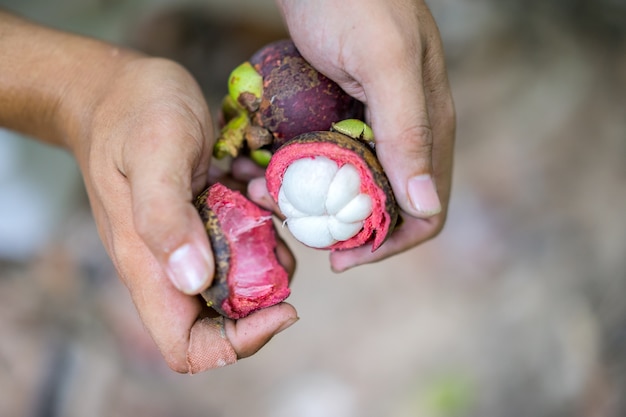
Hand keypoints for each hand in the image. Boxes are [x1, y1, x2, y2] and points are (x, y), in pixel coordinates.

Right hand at [70, 56, 298, 372]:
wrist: (119, 88)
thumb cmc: (131, 114)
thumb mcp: (153, 155)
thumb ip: (165, 217)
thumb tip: (192, 280)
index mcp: (149, 266)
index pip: (188, 346)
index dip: (237, 343)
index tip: (280, 308)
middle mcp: (169, 265)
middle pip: (223, 321)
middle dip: (264, 297)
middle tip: (281, 250)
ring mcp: (187, 243)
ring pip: (239, 282)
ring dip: (268, 257)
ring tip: (272, 211)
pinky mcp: (202, 219)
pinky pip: (241, 242)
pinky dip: (262, 226)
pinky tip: (259, 187)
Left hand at [273, 0, 455, 270]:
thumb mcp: (382, 61)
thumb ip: (408, 130)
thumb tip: (425, 207)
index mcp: (429, 127)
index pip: (425, 212)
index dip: (390, 244)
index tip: (342, 259)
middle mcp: (405, 132)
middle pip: (382, 206)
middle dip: (340, 226)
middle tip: (291, 223)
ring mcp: (371, 121)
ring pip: (349, 184)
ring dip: (312, 201)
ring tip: (268, 196)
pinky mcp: (341, 109)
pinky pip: (325, 156)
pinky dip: (298, 171)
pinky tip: (265, 167)